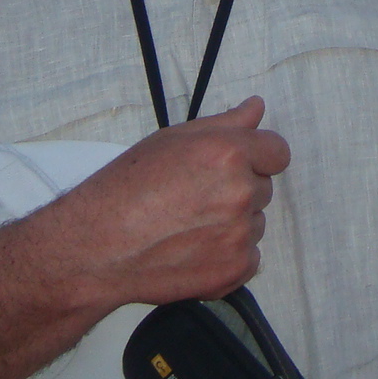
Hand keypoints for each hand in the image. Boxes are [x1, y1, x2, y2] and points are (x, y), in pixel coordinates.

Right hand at [56, 96, 288, 308]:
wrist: (99, 246)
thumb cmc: (126, 188)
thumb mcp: (171, 140)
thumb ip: (224, 123)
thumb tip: (255, 108)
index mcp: (228, 154)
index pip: (278, 152)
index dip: (258, 156)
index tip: (239, 164)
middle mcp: (240, 193)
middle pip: (263, 187)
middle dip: (238, 189)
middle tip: (195, 196)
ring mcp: (239, 235)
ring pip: (255, 222)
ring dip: (234, 223)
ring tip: (188, 224)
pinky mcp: (234, 270)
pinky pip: (250, 257)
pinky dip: (229, 255)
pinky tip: (194, 249)